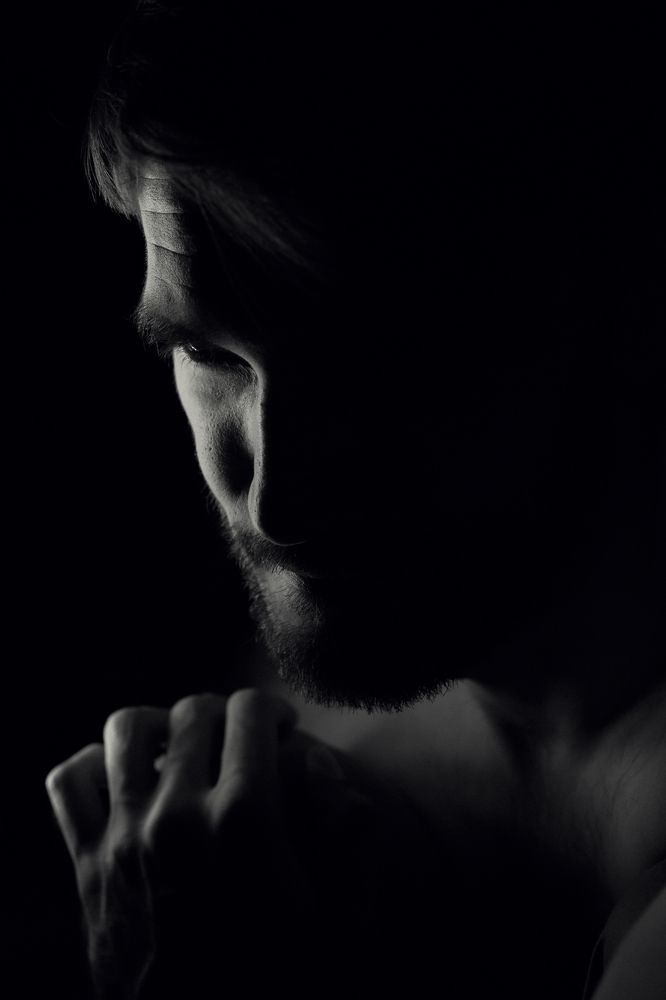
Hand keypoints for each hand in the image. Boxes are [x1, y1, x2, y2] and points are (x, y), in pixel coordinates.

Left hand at [45, 689, 423, 997]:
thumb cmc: (275, 982)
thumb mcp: (339, 924)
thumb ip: (354, 839)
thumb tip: (331, 772)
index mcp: (244, 822)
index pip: (250, 711)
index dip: (272, 710)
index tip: (280, 728)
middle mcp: (178, 815)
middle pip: (193, 711)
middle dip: (222, 713)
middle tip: (236, 738)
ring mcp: (124, 837)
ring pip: (127, 728)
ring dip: (158, 725)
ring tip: (178, 746)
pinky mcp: (86, 864)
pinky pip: (71, 780)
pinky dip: (93, 764)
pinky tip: (123, 777)